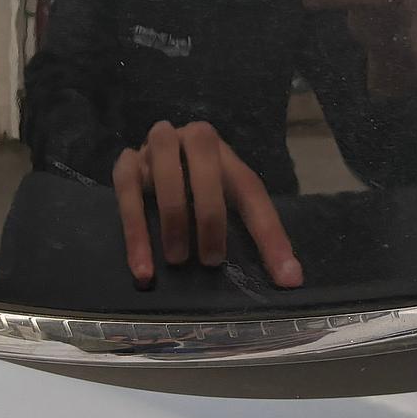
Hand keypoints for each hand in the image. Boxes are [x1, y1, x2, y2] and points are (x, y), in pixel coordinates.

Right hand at [111, 120, 300, 288]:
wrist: (152, 156)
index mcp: (222, 149)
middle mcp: (188, 139)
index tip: (283, 275)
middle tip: (211, 260)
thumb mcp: (234, 200)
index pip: (250, 189)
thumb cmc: (201, 182)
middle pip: (204, 169)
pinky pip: (125, 194)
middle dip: (211, 217)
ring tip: (177, 261)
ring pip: (163, 174)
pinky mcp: (124, 165)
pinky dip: (135, 233)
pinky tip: (142, 268)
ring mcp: (152, 147)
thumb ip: (262, 236)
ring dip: (172, 219)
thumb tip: (292, 279)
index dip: (268, 234)